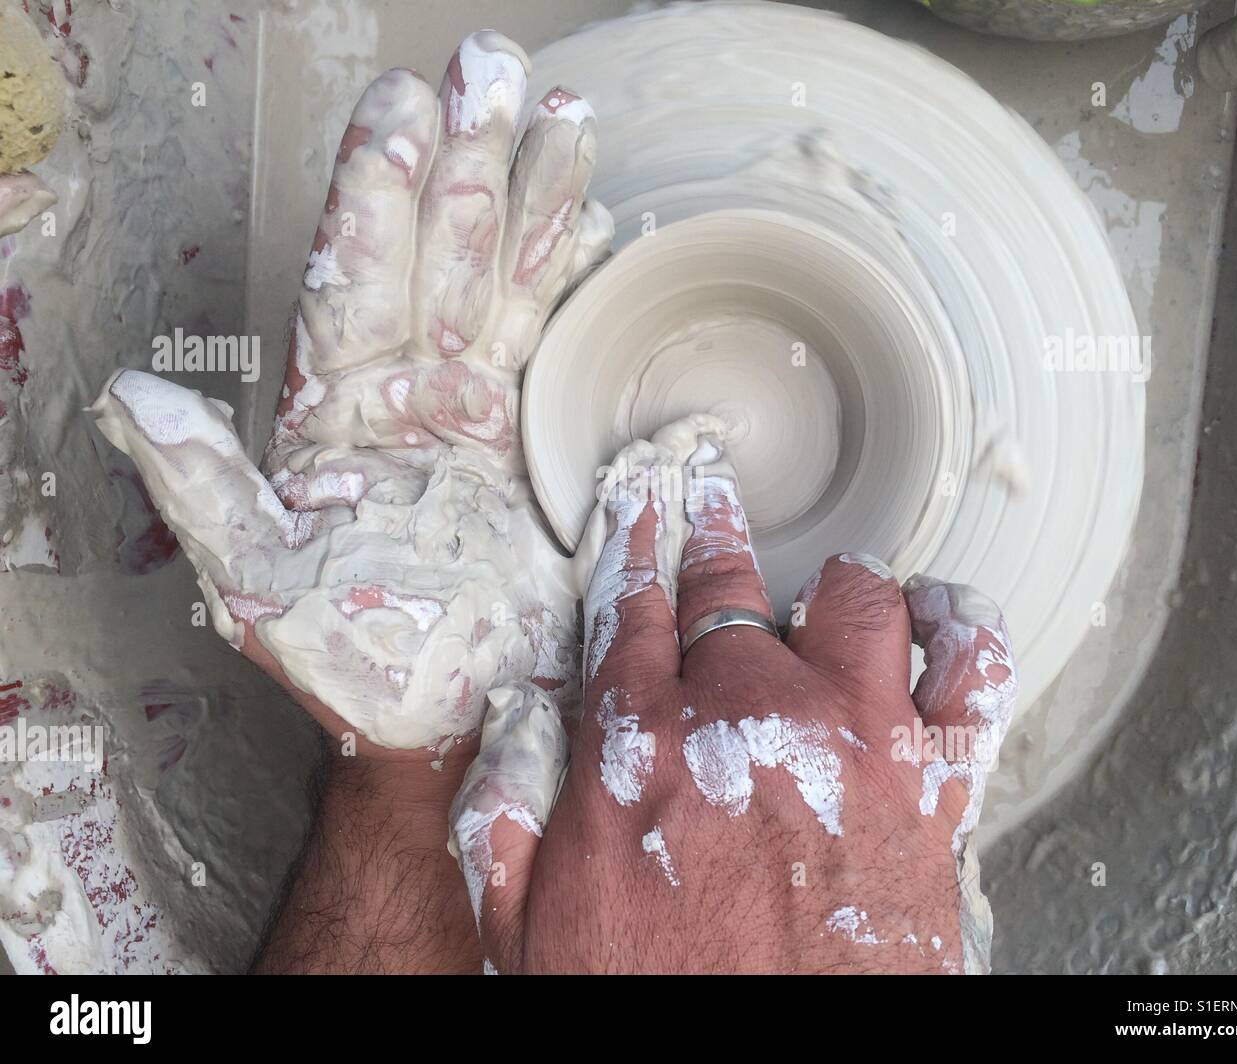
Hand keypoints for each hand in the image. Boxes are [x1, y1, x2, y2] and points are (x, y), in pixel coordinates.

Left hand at [90, 33, 611, 758]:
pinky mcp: (527, 440)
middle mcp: (402, 396)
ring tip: (562, 115)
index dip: (375, 198)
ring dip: (528, 199)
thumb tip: (128, 401)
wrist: (458, 717)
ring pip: (500, 282)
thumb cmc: (360, 667)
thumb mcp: (263, 590)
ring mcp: (469, 412)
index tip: (402, 112)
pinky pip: (549, 342)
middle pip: (435, 257)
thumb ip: (205, 493)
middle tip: (494, 68)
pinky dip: (570, 281)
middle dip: (464, 162)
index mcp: (334, 418)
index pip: (352, 283)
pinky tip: (591, 222)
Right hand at [450, 425, 1016, 972]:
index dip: (635, 548)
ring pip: (855, 601)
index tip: (642, 512)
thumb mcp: (531, 928)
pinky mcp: (932, 781)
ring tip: (826, 590)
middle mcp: (749, 715)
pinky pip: (971, 670)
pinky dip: (962, 630)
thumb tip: (508, 723)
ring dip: (833, 588)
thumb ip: (503, 816)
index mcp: (644, 744)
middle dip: (714, 541)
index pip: (634, 608)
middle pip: (730, 590)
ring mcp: (851, 737)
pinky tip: (940, 618)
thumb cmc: (661, 1002)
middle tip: (712, 505)